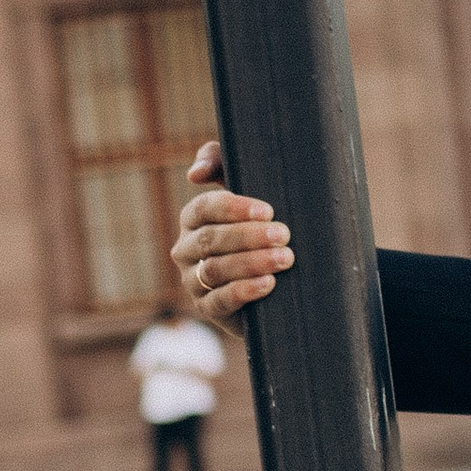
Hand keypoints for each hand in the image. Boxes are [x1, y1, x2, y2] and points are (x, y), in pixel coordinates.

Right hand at [172, 141, 293, 322]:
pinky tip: (268, 284)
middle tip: (283, 235)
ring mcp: (193, 280)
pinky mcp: (207, 308)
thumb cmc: (260, 221)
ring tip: (284, 259)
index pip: (204, 208)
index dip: (234, 209)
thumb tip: (194, 174)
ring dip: (251, 263)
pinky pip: (219, 301)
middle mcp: (186, 248)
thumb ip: (220, 162)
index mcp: (193, 218)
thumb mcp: (247, 187)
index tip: (268, 210)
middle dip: (249, 237)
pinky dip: (244, 292)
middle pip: (210, 240)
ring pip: (215, 270)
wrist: (275, 277)